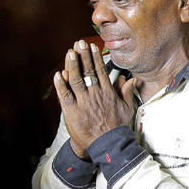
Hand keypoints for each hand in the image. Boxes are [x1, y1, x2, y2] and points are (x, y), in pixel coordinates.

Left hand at [54, 40, 136, 156]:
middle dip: (83, 56)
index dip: (95, 57)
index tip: (92, 47)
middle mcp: (95, 95)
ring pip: (76, 80)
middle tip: (79, 43)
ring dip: (72, 65)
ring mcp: (83, 103)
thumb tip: (130, 78)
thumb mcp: (127, 108)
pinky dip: (61, 85)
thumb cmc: (117, 127)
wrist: (107, 145)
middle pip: (88, 71)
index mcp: (108, 93)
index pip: (100, 71)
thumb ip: (127, 92)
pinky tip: (58, 74)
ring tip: (70, 52)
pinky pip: (65, 95)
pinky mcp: (72, 112)